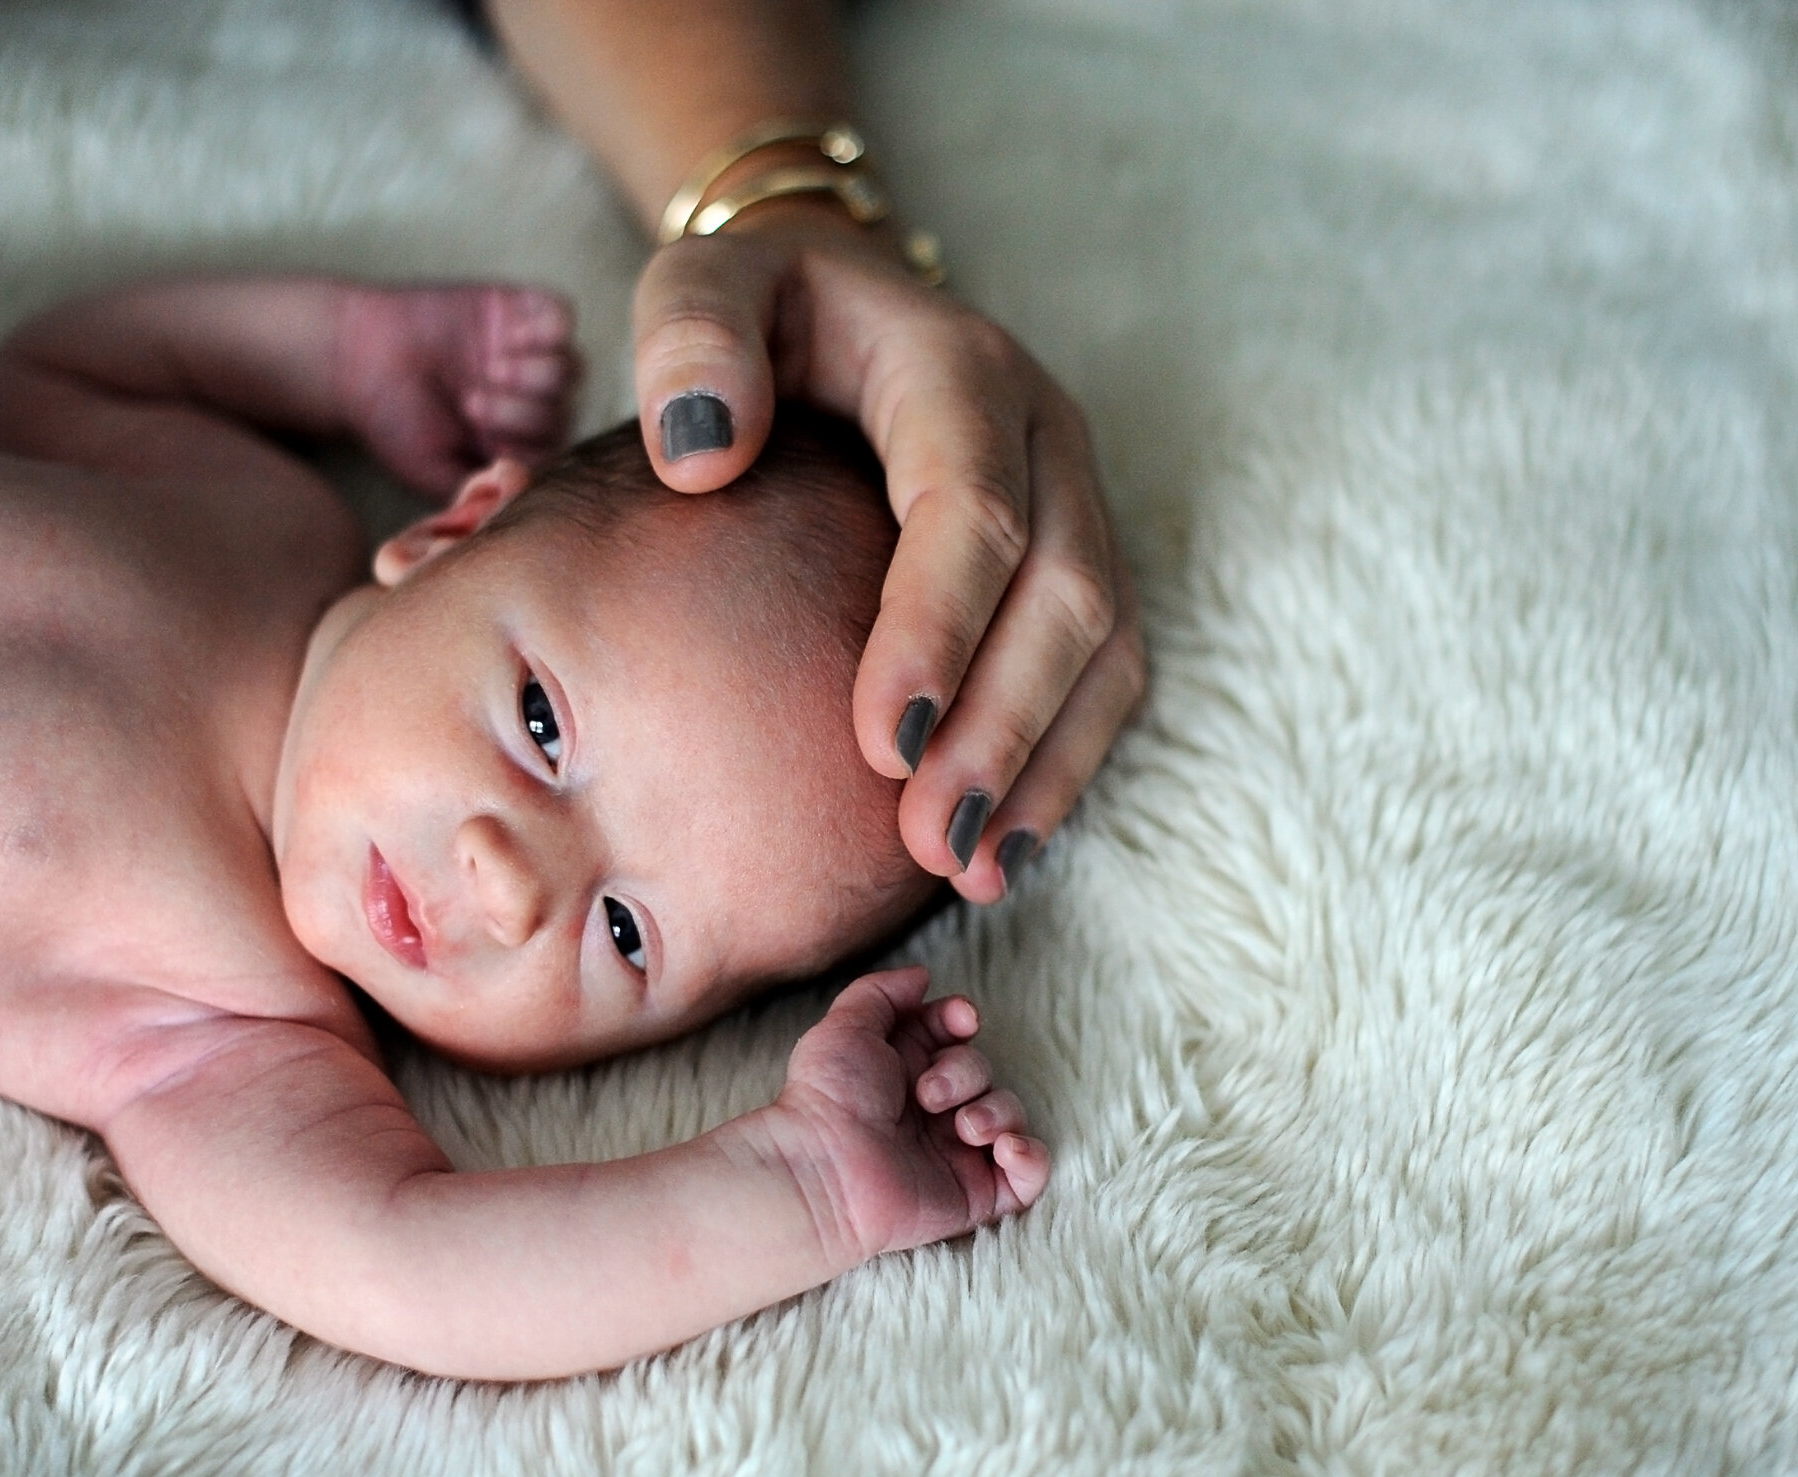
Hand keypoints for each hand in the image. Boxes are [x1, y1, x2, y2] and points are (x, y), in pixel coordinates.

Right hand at [334, 283, 578, 497]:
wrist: (354, 357)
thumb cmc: (393, 420)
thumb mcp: (434, 472)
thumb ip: (481, 490)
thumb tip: (523, 500)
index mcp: (513, 438)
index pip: (554, 450)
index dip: (529, 448)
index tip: (488, 441)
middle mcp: (525, 396)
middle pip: (564, 410)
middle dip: (525, 412)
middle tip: (472, 402)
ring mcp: (524, 352)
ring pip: (569, 367)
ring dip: (536, 375)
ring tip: (492, 369)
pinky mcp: (515, 309)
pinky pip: (561, 315)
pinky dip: (546, 330)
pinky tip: (509, 339)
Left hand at [630, 206, 1145, 900]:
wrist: (843, 310)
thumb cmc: (764, 317)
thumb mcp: (708, 284)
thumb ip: (692, 338)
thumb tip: (700, 452)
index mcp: (960, 369)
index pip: (972, 506)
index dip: (940, 627)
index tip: (883, 742)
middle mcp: (1047, 438)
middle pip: (1064, 592)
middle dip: (1002, 726)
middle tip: (929, 839)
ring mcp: (1080, 505)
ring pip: (1105, 647)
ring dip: (1045, 766)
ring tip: (973, 870)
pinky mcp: (1085, 566)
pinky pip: (1106, 677)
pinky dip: (1062, 769)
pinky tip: (999, 852)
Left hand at [756, 966, 1047, 1268]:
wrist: (824, 1174)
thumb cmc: (827, 1100)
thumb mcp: (845, 1027)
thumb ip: (882, 993)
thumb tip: (923, 976)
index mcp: (904, 1070)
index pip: (953, 1033)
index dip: (961, 1020)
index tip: (960, 1019)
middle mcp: (932, 1109)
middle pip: (982, 1069)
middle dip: (966, 1073)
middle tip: (929, 1096)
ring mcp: (956, 1152)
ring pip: (1010, 1114)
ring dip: (997, 1112)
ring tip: (964, 1129)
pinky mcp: (974, 1194)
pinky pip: (1028, 1175)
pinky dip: (1030, 1157)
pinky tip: (1005, 1149)